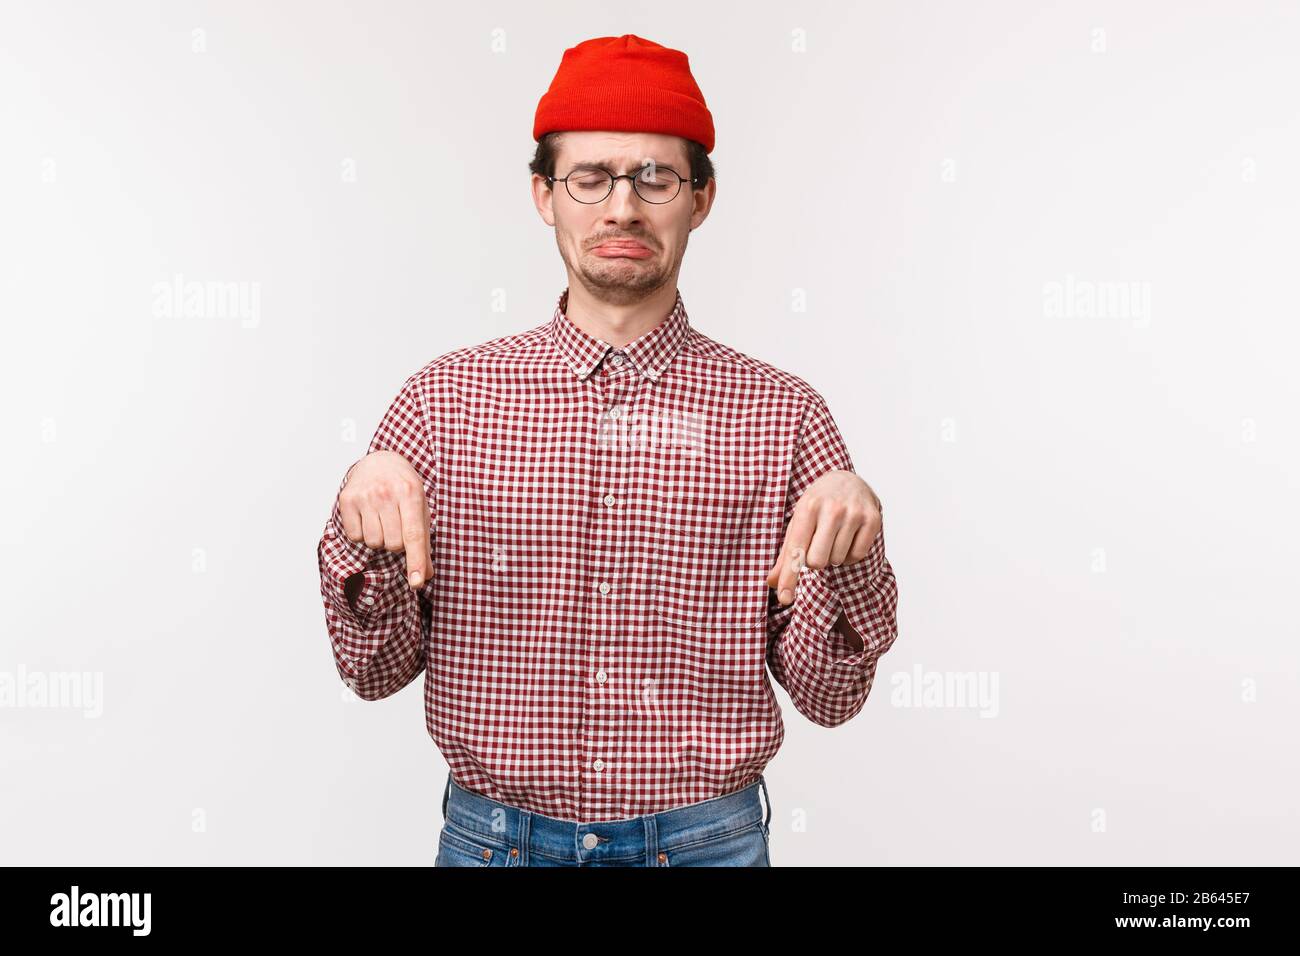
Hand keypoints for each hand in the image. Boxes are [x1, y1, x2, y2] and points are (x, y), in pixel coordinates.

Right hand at [337, 450, 433, 588]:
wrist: (380, 461)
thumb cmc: (404, 489)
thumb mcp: (421, 509)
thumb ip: (423, 542)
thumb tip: (425, 576)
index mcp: (411, 493)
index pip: (414, 535)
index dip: (415, 561)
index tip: (417, 583)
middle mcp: (387, 493)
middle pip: (393, 545)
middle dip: (396, 542)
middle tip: (396, 522)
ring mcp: (365, 495)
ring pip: (373, 543)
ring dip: (379, 538)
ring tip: (382, 518)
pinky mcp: (347, 499)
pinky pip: (355, 537)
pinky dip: (362, 533)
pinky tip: (367, 516)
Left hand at [765, 469, 881, 604]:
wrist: (847, 480)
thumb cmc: (817, 507)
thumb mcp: (798, 523)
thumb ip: (786, 555)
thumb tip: (772, 584)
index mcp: (807, 508)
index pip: (795, 549)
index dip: (789, 577)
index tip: (784, 598)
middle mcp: (831, 509)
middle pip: (817, 561)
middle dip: (815, 562)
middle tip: (818, 544)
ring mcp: (854, 513)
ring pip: (837, 560)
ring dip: (833, 557)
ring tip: (834, 537)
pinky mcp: (873, 519)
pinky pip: (857, 556)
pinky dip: (849, 555)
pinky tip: (848, 539)